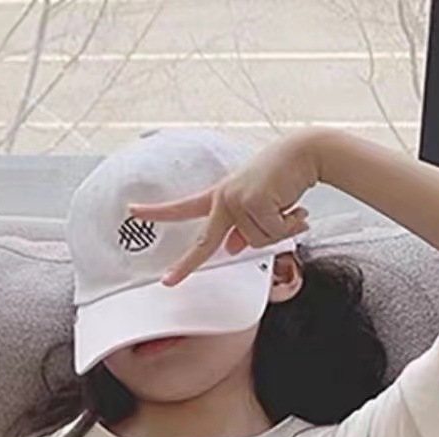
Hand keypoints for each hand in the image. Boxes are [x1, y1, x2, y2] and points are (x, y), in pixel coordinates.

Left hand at [127, 130, 323, 287]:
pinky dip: (288, 225)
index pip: (183, 207)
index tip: (133, 212)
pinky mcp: (255, 201)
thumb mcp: (257, 205)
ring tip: (286, 208)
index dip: (158, 212)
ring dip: (278, 229)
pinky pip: (270, 233)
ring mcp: (238, 199)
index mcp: (220, 197)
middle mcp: (224, 198)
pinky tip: (294, 208)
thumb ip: (242, 228)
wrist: (306, 153)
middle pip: (205, 241)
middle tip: (167, 283)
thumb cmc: (282, 178)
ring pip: (254, 242)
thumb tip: (232, 248)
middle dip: (186, 264)